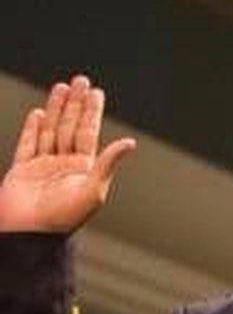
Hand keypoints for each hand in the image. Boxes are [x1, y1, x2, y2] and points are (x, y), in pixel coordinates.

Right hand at [0, 75, 135, 233]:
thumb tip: (130, 143)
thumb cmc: (64, 216)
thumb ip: (108, 162)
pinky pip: (28, 144)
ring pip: (51, 130)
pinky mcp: (22, 170)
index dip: (91, 112)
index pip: (89, 134)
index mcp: (83, 171)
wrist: (31, 232)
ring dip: (56, 109)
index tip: (96, 92)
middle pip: (70, 127)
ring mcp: (42, 167)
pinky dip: (33, 129)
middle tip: (80, 80)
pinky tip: (39, 114)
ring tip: (62, 87)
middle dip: (75, 104)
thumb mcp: (93, 188)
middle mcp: (64, 166)